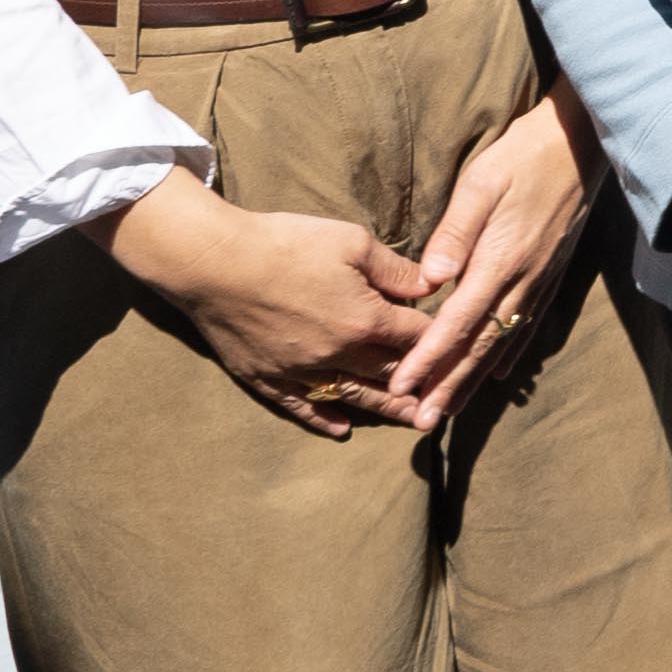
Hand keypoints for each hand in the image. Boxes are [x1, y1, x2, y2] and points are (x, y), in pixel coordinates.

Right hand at [105, 171, 433, 436]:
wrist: (213, 262)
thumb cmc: (285, 244)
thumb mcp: (352, 242)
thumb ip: (396, 269)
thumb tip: (433, 284)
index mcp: (366, 319)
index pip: (418, 336)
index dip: (441, 339)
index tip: (458, 346)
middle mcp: (339, 354)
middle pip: (392, 374)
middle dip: (423, 383)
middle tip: (448, 397)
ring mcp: (302, 371)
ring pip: (354, 397)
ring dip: (386, 410)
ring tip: (414, 420)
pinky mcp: (268, 379)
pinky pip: (302, 408)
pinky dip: (324, 420)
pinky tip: (341, 430)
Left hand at [380, 95, 596, 429]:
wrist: (581, 143)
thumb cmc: (523, 155)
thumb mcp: (482, 183)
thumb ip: (456, 231)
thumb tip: (429, 279)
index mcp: (501, 259)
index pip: (457, 320)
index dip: (428, 358)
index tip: (402, 387)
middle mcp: (523, 279)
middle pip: (481, 344)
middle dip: (450, 385)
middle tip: (422, 423)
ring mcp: (541, 280)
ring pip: (503, 341)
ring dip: (475, 379)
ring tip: (451, 410)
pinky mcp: (551, 274)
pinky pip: (528, 325)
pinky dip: (510, 354)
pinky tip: (499, 374)